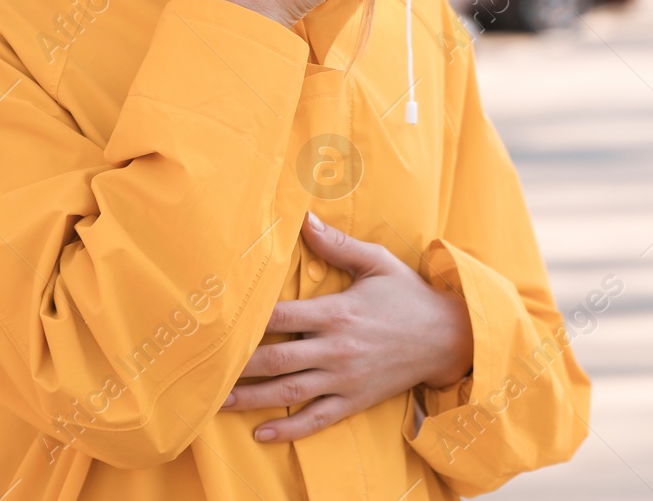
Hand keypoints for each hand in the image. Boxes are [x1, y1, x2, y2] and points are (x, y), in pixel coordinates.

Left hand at [223, 214, 473, 442]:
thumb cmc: (409, 296)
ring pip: (287, 392)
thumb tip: (304, 218)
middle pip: (274, 360)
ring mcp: (344, 379)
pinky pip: (316, 420)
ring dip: (249, 399)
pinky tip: (261, 433)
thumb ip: (337, 244)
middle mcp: (336, 349)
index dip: (247, 321)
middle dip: (236, 365)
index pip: (280, 318)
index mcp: (337, 313)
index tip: (218, 322)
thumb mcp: (378, 263)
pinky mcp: (354, 401)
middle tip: (203, 368)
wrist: (449, 337)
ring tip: (215, 402)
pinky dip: (288, 429)